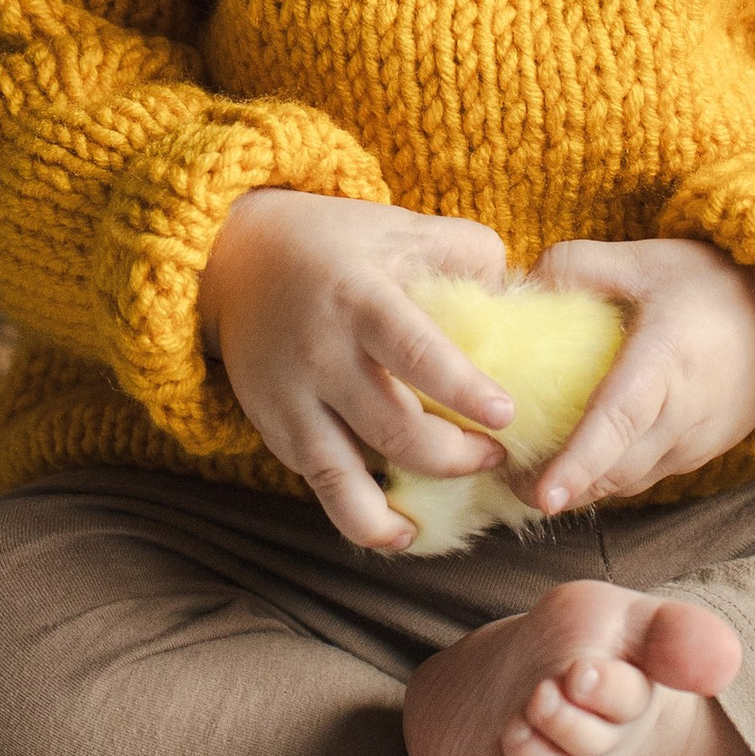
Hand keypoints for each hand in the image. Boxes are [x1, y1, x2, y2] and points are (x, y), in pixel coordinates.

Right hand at [196, 192, 514, 549]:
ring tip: (439, 520)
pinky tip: (398, 529)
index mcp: (359, 300)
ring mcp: (293, 401)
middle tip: (495, 456)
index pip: (415, 352)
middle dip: (454, 456)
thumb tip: (518, 301)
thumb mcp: (401, 227)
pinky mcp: (277, 431)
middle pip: (394, 429)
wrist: (235, 261)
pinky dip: (360, 517)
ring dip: (399, 513)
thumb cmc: (337, 243)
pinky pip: (322, 486)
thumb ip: (466, 253)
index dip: (462, 389)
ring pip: (345, 480)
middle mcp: (321, 356)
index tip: (506, 415)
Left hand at [525, 238, 754, 515]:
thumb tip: (522, 286)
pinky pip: (642, 477)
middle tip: (500, 478)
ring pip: (625, 481)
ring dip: (579, 488)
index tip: (544, 496)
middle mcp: (683, 417)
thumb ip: (579, 266)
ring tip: (522, 477)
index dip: (580, 461)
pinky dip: (605, 479)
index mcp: (666, 363)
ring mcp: (693, 444)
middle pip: (614, 469)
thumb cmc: (712, 285)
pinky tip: (571, 467)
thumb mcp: (645, 260)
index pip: (619, 422)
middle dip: (559, 486)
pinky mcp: (696, 456)